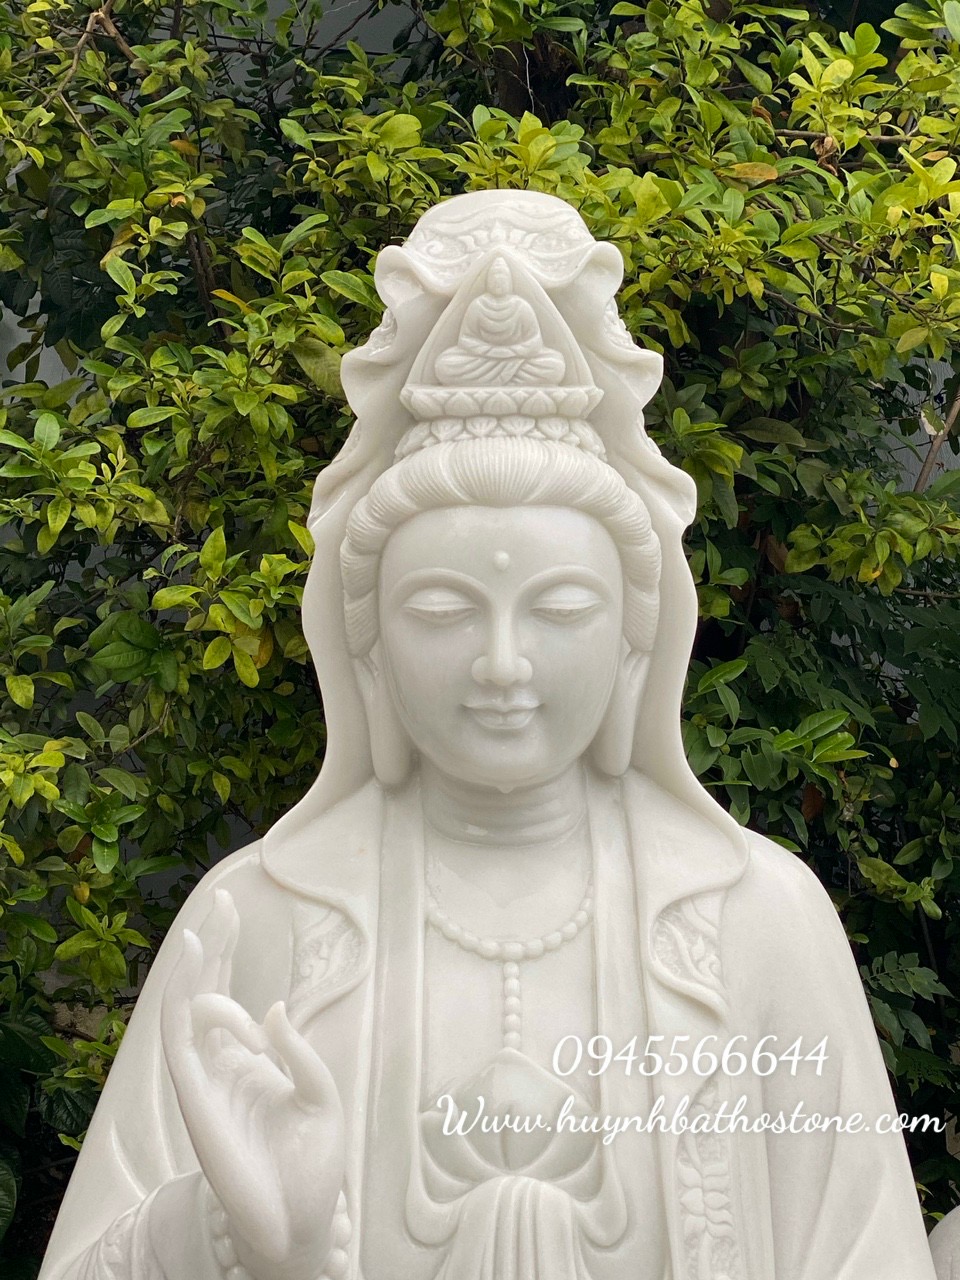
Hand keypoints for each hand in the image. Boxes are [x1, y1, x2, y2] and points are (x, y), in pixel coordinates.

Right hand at [160, 890, 344, 1279]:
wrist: (299, 1225)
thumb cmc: (312, 1168)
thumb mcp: (321, 1097)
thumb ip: (299, 1053)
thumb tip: (272, 1008)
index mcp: (251, 1062)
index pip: (230, 994)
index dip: (229, 952)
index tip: (233, 908)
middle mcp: (222, 1066)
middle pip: (206, 991)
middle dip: (213, 945)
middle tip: (221, 901)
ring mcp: (206, 1082)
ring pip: (186, 1011)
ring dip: (195, 969)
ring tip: (208, 928)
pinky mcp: (196, 1099)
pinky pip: (179, 1042)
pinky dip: (184, 1004)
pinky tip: (198, 971)